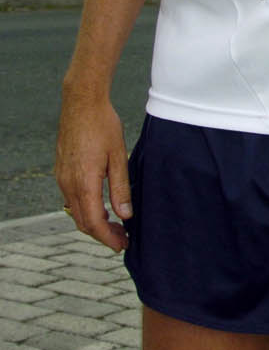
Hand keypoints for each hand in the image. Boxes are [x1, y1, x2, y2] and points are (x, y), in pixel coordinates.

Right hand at [54, 93, 131, 251]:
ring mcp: (62, 178)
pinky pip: (71, 199)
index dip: (108, 238)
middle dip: (102, 235)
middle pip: (82, 221)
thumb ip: (121, 188)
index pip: (93, 222)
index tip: (122, 245)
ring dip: (94, 222)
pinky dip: (86, 209)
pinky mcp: (62, 171)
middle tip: (122, 240)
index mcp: (84, 182)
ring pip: (75, 211)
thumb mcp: (119, 156)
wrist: (81, 103)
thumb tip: (125, 215)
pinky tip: (102, 207)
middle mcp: (68, 184)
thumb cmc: (103, 126)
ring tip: (115, 226)